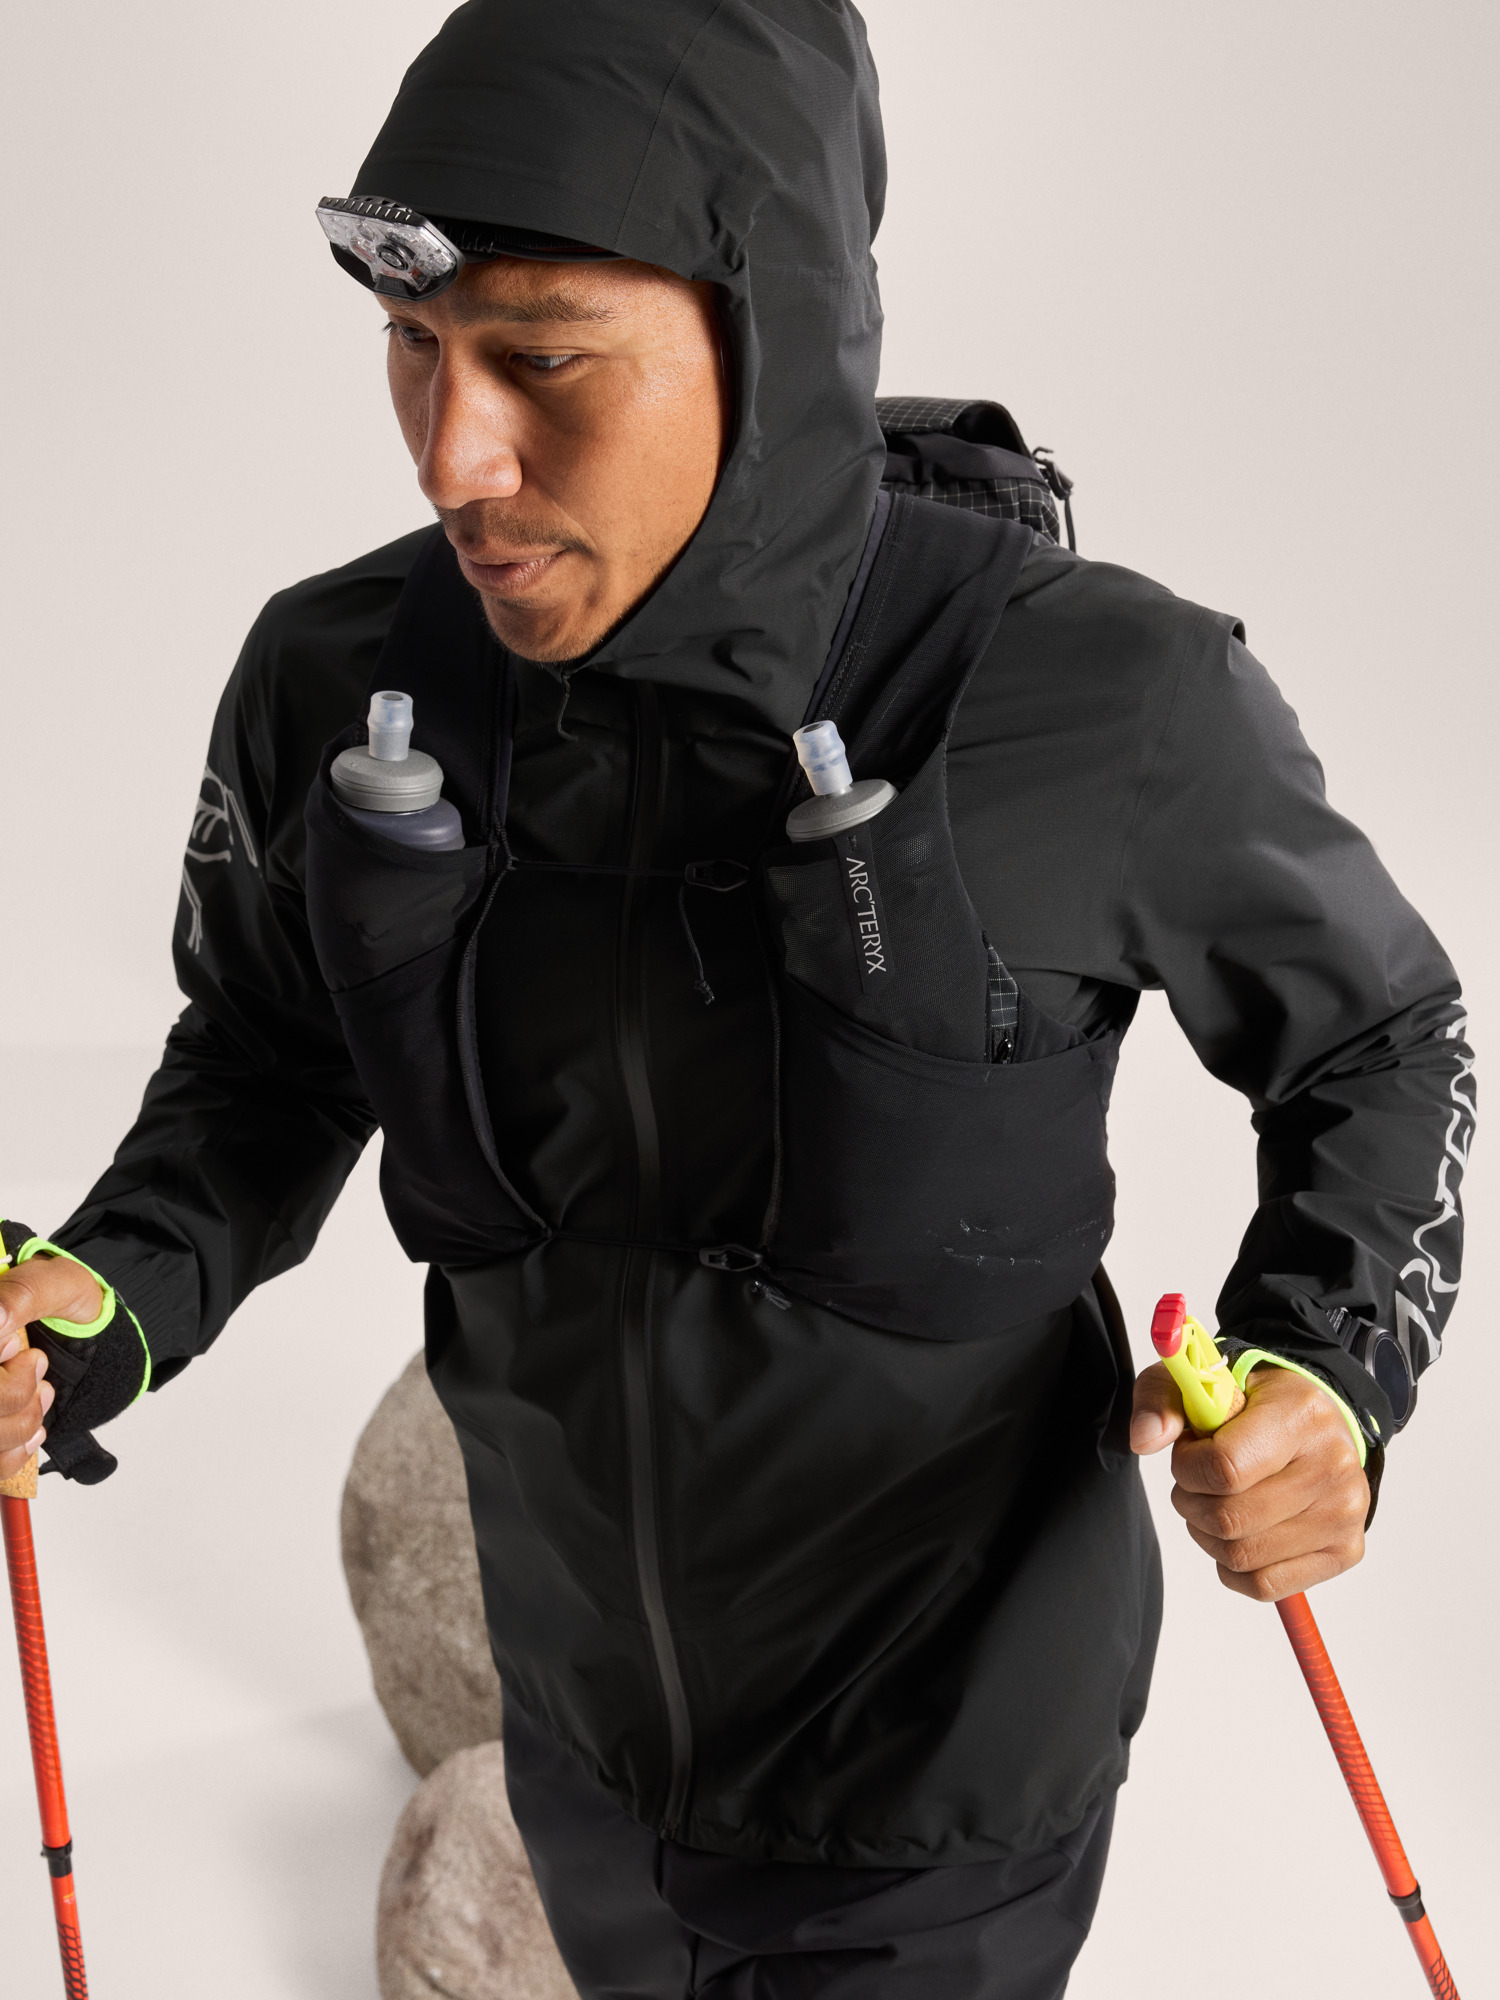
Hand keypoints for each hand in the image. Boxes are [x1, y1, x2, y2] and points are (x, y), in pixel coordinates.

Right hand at [0, 1255, 104, 1482]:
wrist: (96, 1339)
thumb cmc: (73, 1308)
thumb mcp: (60, 1283)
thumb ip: (25, 1294)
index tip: (12, 1345)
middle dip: (11, 1392)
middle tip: (39, 1363)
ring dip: (20, 1421)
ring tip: (45, 1391)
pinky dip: (17, 1452)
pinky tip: (35, 1428)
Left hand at [1130, 1361, 1368, 1600]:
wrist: (1318, 1422)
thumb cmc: (1258, 1404)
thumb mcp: (1202, 1380)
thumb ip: (1163, 1399)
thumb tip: (1145, 1438)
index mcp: (1300, 1415)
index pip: (1225, 1468)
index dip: (1187, 1468)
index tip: (1188, 1453)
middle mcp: (1332, 1466)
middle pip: (1229, 1520)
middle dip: (1191, 1503)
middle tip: (1197, 1482)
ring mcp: (1343, 1513)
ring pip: (1242, 1557)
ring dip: (1208, 1535)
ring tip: (1217, 1502)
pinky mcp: (1344, 1550)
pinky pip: (1266, 1585)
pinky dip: (1234, 1568)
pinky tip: (1238, 1533)